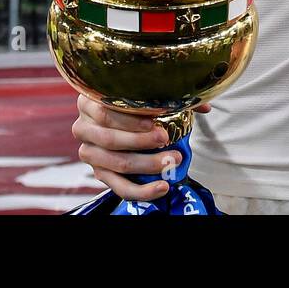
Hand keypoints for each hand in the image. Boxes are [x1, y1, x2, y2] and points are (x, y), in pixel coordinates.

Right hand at [73, 95, 212, 200]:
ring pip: (117, 164)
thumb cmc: (133, 106)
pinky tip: (163, 186)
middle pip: (110, 139)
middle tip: (166, 139)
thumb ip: (170, 96)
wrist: (119, 124)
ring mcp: (89, 153)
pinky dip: (143, 190)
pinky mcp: (99, 174)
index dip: (130, 118)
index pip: (106, 111)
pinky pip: (120, 188)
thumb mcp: (145, 97)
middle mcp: (83, 128)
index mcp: (90, 102)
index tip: (156, 120)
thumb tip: (205, 105)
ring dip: (147, 164)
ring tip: (172, 160)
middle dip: (141, 141)